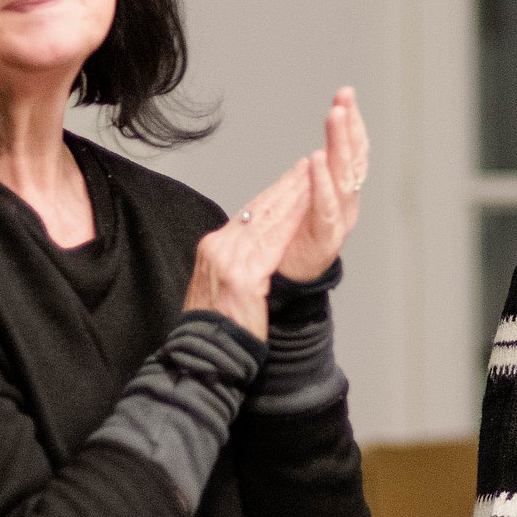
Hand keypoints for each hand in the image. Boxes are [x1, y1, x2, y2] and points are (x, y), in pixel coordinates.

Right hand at [183, 160, 311, 339]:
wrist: (205, 352)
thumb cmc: (217, 326)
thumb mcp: (220, 285)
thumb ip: (234, 262)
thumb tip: (250, 249)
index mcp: (213, 248)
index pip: (247, 214)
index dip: (271, 194)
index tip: (289, 178)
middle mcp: (218, 248)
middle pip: (257, 210)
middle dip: (284, 186)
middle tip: (306, 164)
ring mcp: (228, 260)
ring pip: (267, 220)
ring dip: (292, 196)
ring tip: (311, 176)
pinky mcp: (242, 276)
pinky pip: (272, 243)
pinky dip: (290, 223)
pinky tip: (306, 208)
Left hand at [277, 88, 368, 283]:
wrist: (286, 288)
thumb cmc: (291, 247)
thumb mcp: (300, 207)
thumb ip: (307, 184)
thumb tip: (311, 159)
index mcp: (341, 195)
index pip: (351, 153)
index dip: (351, 125)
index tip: (346, 96)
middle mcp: (346, 205)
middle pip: (352, 160)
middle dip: (348, 127)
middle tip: (344, 98)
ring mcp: (338, 222)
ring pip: (343, 177)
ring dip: (339, 144)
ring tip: (335, 116)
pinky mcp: (324, 239)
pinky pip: (325, 208)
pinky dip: (321, 183)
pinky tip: (315, 161)